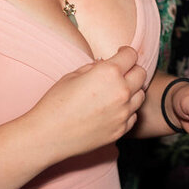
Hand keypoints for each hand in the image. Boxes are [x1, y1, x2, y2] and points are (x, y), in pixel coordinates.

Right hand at [29, 46, 146, 161]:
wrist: (47, 136)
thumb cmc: (55, 103)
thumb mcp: (72, 75)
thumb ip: (94, 67)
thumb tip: (106, 63)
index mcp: (109, 73)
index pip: (131, 55)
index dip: (125, 52)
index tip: (121, 54)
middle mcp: (121, 91)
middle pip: (141, 73)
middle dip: (132, 70)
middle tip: (121, 73)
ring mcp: (123, 112)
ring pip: (141, 95)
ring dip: (132, 90)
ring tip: (117, 92)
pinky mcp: (121, 129)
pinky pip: (133, 115)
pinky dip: (127, 110)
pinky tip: (114, 110)